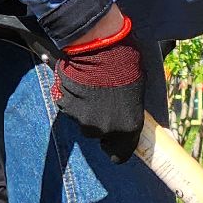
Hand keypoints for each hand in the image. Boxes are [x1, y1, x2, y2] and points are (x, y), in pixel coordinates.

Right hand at [51, 15, 144, 161]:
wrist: (101, 47)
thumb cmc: (126, 64)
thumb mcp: (137, 91)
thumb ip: (129, 110)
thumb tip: (125, 114)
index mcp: (127, 128)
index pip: (119, 156)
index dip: (115, 148)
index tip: (113, 139)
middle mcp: (104, 129)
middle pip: (98, 135)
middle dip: (100, 121)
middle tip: (103, 100)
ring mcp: (82, 119)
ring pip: (82, 120)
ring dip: (85, 108)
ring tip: (92, 87)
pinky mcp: (66, 106)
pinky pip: (69, 107)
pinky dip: (72, 98)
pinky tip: (80, 83)